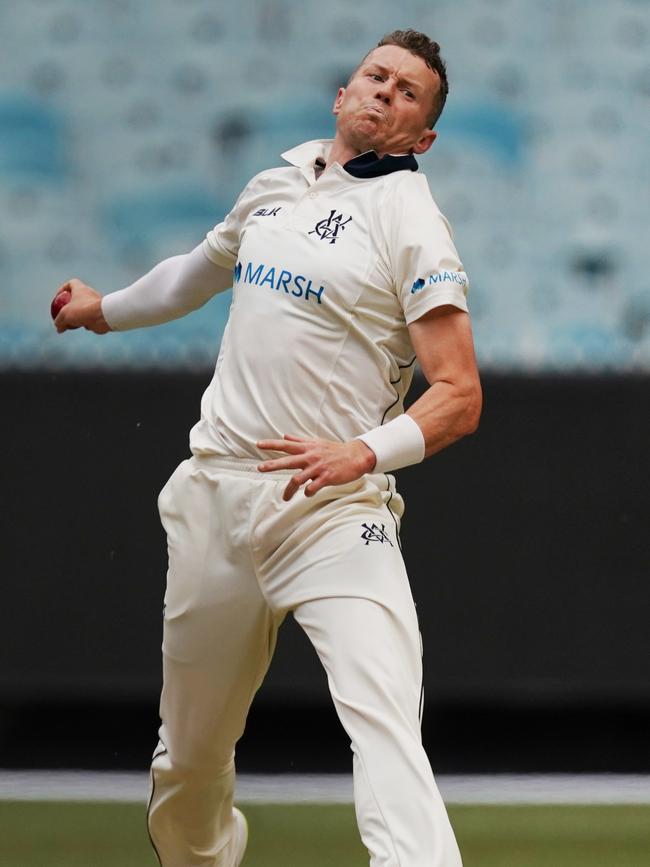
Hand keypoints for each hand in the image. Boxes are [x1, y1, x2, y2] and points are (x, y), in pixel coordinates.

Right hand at [53, 278, 110, 333]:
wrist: (103, 317)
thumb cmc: (83, 310)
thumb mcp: (65, 315)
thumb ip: (59, 321)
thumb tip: (58, 328)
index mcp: (80, 289)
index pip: (71, 284)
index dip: (63, 289)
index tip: (58, 298)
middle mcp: (89, 294)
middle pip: (76, 299)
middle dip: (69, 307)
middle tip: (63, 315)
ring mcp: (96, 304)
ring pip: (83, 309)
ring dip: (76, 317)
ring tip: (70, 324)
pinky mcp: (100, 314)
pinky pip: (91, 317)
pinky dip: (85, 322)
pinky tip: (82, 326)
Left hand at [257, 434, 376, 500]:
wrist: (355, 456)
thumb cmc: (335, 450)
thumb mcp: (316, 442)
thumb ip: (299, 441)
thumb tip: (285, 435)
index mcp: (307, 448)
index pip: (286, 444)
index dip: (272, 444)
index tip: (258, 444)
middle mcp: (310, 457)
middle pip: (288, 461)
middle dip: (272, 465)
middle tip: (260, 468)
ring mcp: (318, 468)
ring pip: (298, 479)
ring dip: (289, 490)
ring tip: (285, 498)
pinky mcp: (326, 477)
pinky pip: (313, 488)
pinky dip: (308, 493)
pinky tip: (308, 494)